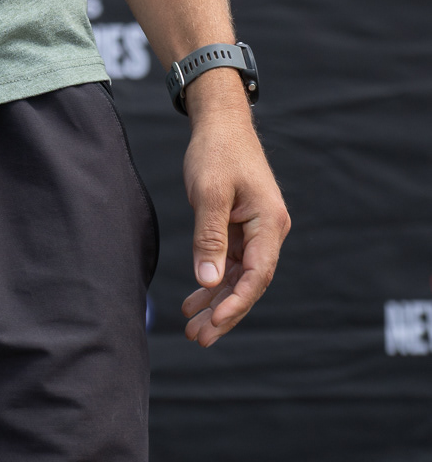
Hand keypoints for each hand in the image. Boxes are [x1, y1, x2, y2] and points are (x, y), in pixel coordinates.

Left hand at [180, 72, 289, 346]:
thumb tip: (209, 280)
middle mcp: (269, 231)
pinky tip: (193, 299)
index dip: (236, 303)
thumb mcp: (209, 192)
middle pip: (249, 283)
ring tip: (191, 329)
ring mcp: (256, 231)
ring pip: (238, 277)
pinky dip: (212, 281)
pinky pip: (229, 263)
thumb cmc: (217, 151)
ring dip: (215, 302)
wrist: (220, 123)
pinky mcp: (241, 228)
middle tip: (197, 338)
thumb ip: (210, 236)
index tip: (214, 324)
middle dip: (224, 312)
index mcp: (269, 223)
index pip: (257, 274)